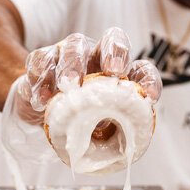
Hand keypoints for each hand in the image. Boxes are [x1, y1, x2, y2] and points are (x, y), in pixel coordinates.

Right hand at [14, 27, 161, 125]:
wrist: (41, 112)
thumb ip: (111, 130)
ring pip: (74, 46)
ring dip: (72, 64)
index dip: (148, 79)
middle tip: (112, 72)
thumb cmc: (77, 118)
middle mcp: (97, 56)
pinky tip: (42, 100)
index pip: (141, 68)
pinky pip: (40, 60)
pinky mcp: (42, 59)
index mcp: (119, 74)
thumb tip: (124, 150)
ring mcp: (69, 53)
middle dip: (114, 53)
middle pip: (112, 39)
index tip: (149, 98)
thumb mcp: (98, 127)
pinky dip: (41, 78)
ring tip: (68, 86)